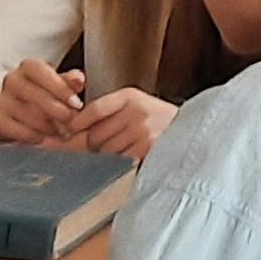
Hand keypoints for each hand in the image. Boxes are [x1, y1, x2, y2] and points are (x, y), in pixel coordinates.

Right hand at [0, 61, 85, 144]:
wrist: (13, 109)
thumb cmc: (42, 94)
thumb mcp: (57, 84)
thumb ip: (69, 81)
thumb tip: (78, 80)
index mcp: (28, 67)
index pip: (39, 70)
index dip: (59, 86)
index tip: (75, 102)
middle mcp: (11, 81)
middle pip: (33, 93)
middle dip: (56, 110)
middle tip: (70, 120)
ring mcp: (1, 100)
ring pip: (26, 114)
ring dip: (47, 125)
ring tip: (59, 130)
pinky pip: (16, 130)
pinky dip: (32, 135)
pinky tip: (42, 136)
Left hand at [58, 88, 175, 160]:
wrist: (192, 130)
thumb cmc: (158, 120)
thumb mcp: (135, 105)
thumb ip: (109, 112)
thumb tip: (71, 129)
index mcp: (130, 96)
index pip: (95, 110)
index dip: (78, 122)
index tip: (68, 130)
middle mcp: (136, 111)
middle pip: (96, 134)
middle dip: (93, 144)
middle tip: (102, 144)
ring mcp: (143, 131)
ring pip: (106, 150)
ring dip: (108, 154)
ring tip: (123, 149)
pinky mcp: (148, 149)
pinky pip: (120, 160)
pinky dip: (120, 162)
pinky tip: (131, 155)